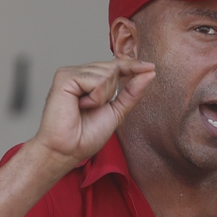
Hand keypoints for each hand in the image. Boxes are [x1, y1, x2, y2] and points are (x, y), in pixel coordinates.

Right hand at [31, 59, 155, 173]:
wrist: (67, 151)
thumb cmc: (85, 136)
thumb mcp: (116, 112)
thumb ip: (132, 92)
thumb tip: (149, 73)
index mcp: (89, 80)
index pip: (115, 66)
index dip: (132, 65)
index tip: (151, 67)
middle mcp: (79, 73)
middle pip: (113, 68)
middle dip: (111, 92)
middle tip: (92, 109)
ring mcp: (70, 73)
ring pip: (106, 73)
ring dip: (102, 97)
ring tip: (84, 108)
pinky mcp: (64, 77)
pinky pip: (95, 80)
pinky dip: (94, 97)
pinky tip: (80, 105)